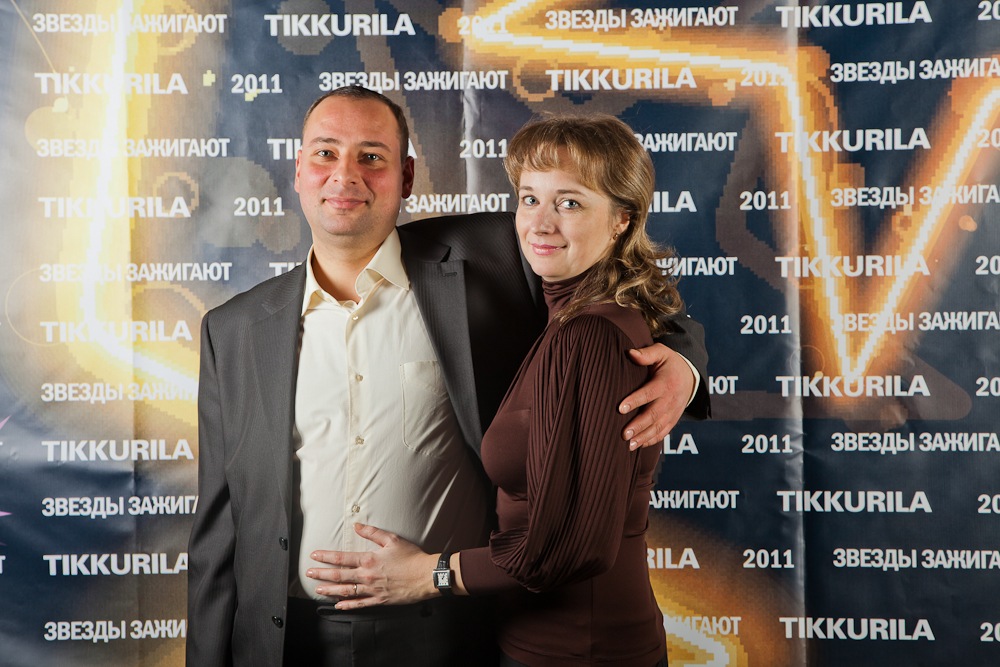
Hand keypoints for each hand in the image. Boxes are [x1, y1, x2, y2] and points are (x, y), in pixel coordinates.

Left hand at [306, 523, 438, 609]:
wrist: (426, 576)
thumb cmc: (411, 557)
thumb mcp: (392, 539)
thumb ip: (373, 532)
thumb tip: (357, 526)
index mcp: (369, 559)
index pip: (342, 558)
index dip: (326, 556)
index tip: (314, 555)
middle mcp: (367, 576)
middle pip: (339, 575)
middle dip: (322, 573)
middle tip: (309, 573)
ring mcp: (372, 590)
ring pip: (346, 590)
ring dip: (330, 589)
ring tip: (318, 588)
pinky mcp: (379, 600)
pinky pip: (359, 604)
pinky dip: (347, 604)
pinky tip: (338, 604)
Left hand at [619, 343, 694, 449]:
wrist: (689, 376)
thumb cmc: (669, 363)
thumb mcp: (661, 353)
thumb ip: (646, 354)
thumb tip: (630, 353)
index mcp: (665, 382)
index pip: (648, 393)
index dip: (635, 401)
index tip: (620, 408)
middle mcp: (670, 399)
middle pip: (653, 414)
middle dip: (638, 425)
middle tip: (623, 434)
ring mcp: (673, 412)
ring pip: (658, 427)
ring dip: (643, 437)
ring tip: (629, 445)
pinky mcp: (673, 420)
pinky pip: (663, 432)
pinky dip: (652, 440)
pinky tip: (639, 446)